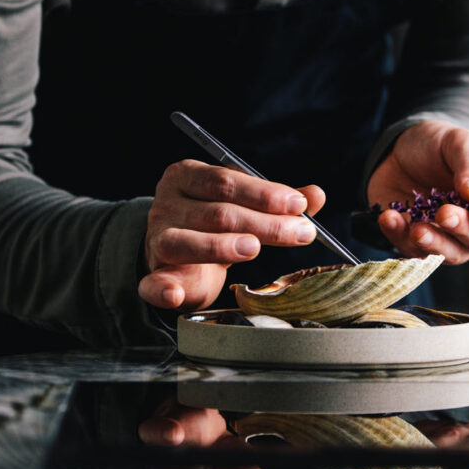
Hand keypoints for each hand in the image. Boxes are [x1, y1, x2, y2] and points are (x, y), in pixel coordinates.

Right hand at [139, 159, 324, 310]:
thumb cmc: (211, 223)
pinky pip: (153, 283)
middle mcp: (167, 204)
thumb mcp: (240, 204)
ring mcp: (157, 239)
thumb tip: (316, 195)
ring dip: (220, 246)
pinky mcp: (153, 275)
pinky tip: (175, 293)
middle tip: (300, 232)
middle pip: (217, 212)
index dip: (263, 193)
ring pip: (187, 242)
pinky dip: (163, 289)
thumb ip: (275, 201)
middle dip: (263, 223)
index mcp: (187, 176)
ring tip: (252, 248)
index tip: (297, 204)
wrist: (172, 253)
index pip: (226, 180)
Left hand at [368, 120, 468, 263]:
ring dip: (434, 244)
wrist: (402, 151)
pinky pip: (414, 250)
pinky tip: (389, 218)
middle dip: (463, 230)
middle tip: (444, 213)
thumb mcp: (460, 142)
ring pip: (451, 254)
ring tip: (416, 229)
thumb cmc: (440, 145)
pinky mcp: (420, 242)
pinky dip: (400, 237)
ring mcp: (451, 237)